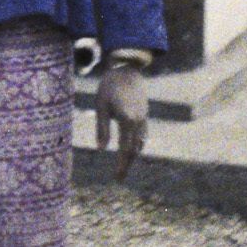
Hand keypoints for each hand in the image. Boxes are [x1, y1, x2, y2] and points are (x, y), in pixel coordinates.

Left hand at [94, 65, 146, 180]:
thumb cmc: (109, 86)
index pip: (125, 149)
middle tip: (119, 178)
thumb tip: (101, 149)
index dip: (121, 165)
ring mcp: (144, 118)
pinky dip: (138, 145)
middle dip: (126, 165)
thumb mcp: (101, 106)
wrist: (127, 69)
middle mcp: (138, 121)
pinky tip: (132, 150)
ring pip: (140, 143)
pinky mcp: (144, 114)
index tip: (116, 177)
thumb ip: (102, 128)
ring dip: (132, 156)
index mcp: (127, 120)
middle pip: (134, 149)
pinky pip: (143, 135)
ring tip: (124, 166)